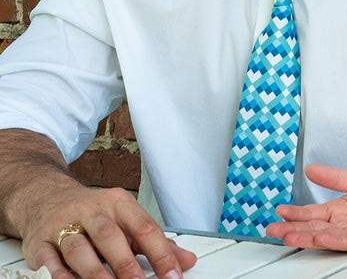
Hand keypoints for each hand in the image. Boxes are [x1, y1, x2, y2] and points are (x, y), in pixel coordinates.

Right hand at [19, 183, 195, 278]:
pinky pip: (48, 260)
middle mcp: (91, 210)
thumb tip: (186, 261)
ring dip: (95, 273)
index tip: (173, 276)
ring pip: (78, 249)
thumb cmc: (94, 213)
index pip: (145, 228)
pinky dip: (61, 275)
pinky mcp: (38, 241)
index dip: (161, 254)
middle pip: (110, 237)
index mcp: (119, 203)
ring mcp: (62, 224)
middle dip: (126, 265)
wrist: (47, 197)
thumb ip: (156, 242)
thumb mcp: (127, 220)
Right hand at [267, 164, 346, 256]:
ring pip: (326, 236)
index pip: (313, 213)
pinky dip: (334, 239)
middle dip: (293, 228)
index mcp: (342, 211)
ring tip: (289, 235)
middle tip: (273, 229)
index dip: (296, 212)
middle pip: (314, 227)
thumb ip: (337, 177)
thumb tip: (312, 169)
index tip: (279, 211)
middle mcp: (346, 225)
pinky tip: (322, 237)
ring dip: (307, 236)